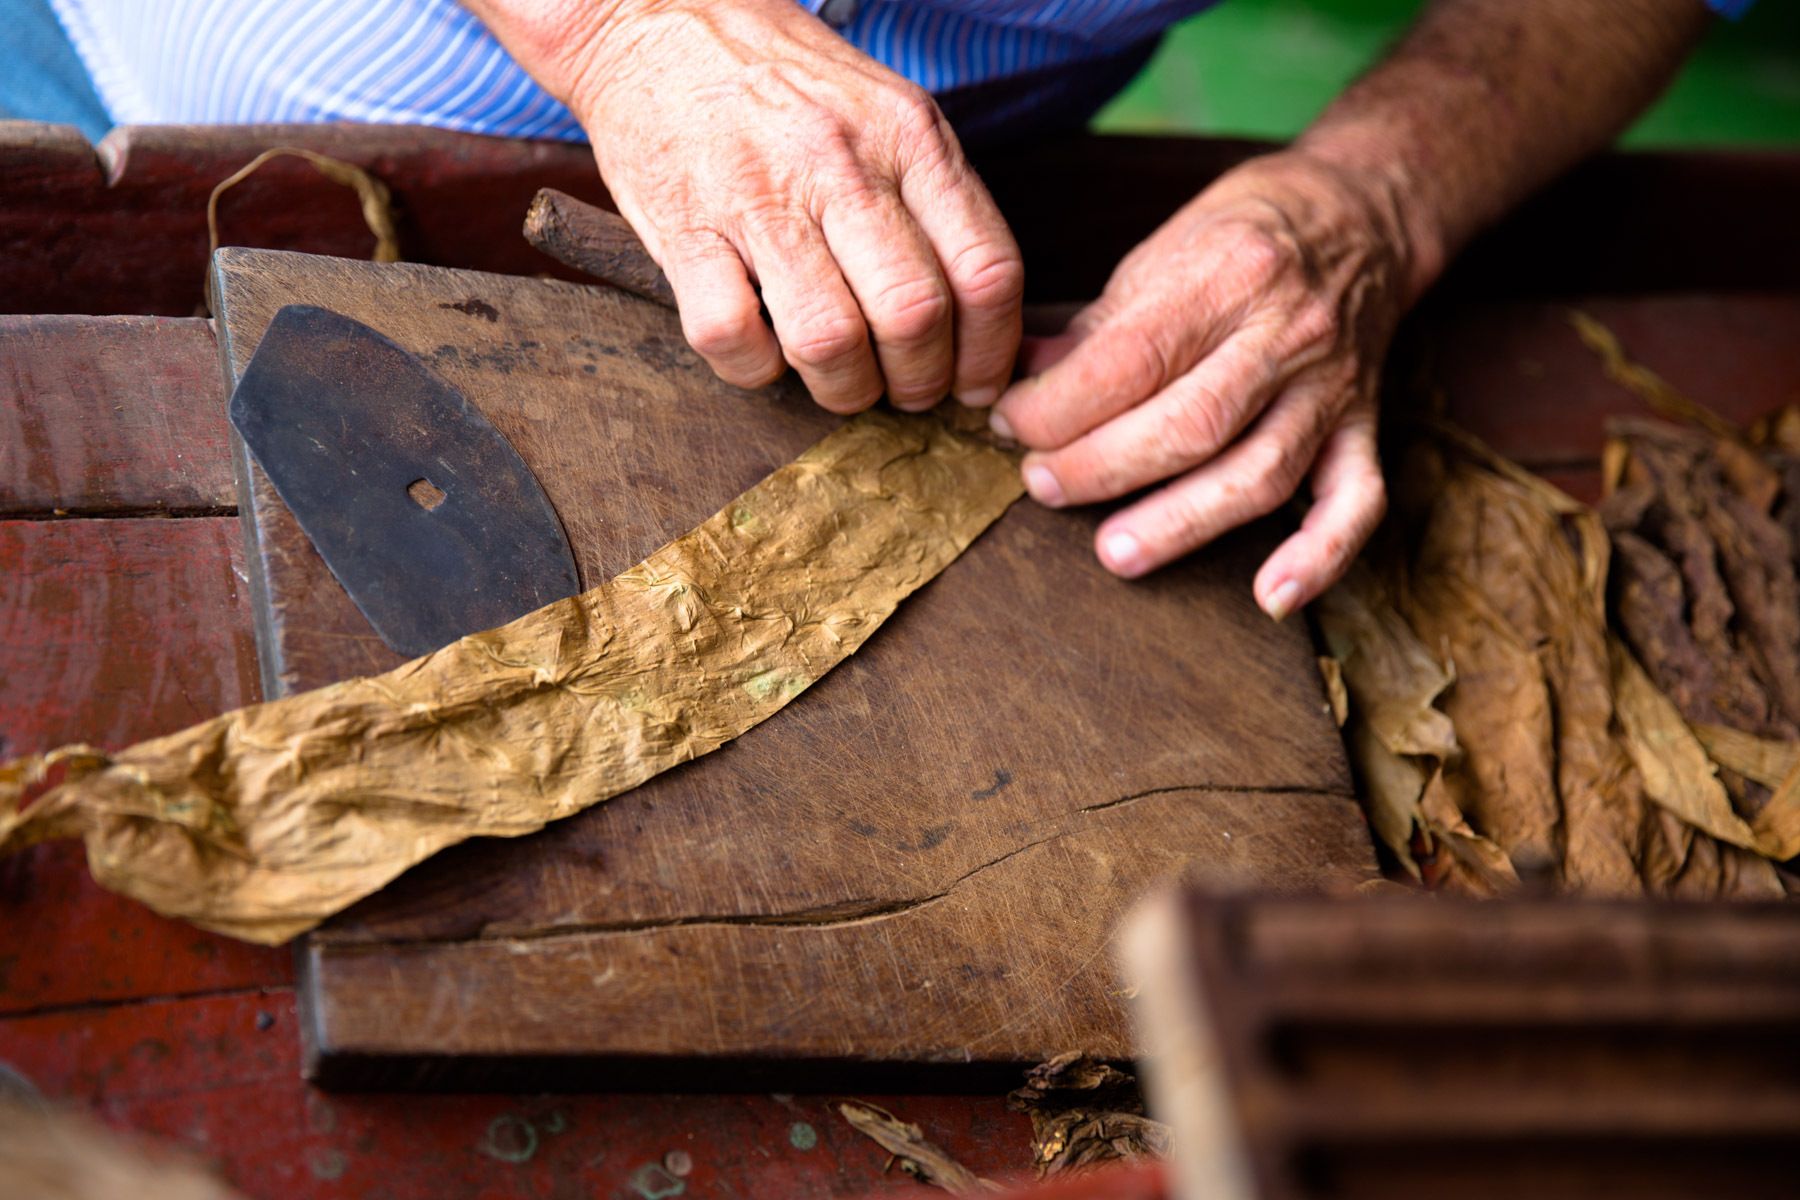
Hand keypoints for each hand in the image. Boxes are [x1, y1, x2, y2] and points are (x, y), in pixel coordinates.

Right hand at [560, 0, 1023, 412]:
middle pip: (914, 317)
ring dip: (843, 388)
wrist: (656, 17)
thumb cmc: (781, 80)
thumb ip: (933, 197)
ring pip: (830, 340)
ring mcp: (758, 195)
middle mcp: (842, 164)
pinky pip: (734, 337)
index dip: (991, 352)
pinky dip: (754, 371)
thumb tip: (980, 316)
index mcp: (909, 135)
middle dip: (918, 383)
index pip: (986, 269)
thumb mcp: (884, 108)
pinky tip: (762, 352)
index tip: (977, 385)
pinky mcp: (683, 227)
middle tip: (904, 392)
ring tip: (839, 383)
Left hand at [987, 150, 1415, 618]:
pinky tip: (1269, 598)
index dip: (1059, 405)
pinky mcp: (1364, 429)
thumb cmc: (1244, 235)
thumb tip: (1016, 381)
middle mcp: (1286, 334)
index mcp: (1228, 276)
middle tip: (1040, 485)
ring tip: (1113, 553)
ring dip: (1181, 523)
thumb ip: (1094, 326)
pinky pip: (1355, 503)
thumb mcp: (1162, 250)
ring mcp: (1330, 389)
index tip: (1009, 425)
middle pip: (1191, 425)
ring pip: (1259, 473)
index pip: (1133, 359)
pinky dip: (1318, 556)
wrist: (1362, 216)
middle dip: (1102, 466)